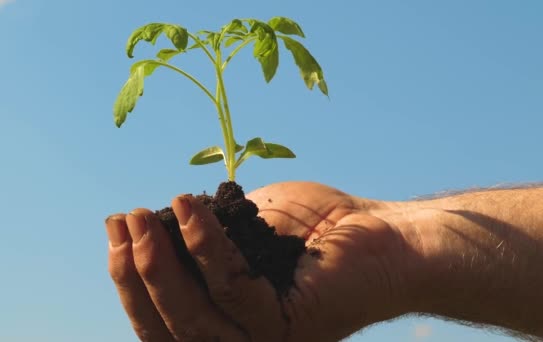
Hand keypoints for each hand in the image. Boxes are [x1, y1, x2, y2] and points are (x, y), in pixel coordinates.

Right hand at [105, 182, 423, 340]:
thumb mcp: (245, 230)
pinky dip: (207, 244)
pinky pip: (234, 286)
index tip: (115, 225)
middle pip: (170, 326)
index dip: (131, 278)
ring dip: (159, 262)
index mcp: (232, 326)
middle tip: (124, 219)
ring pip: (193, 316)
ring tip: (144, 214)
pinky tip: (189, 204)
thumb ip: (202, 241)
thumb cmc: (317, 229)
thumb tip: (150, 230)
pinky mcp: (290, 327)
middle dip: (136, 272)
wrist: (386, 236)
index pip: (165, 319)